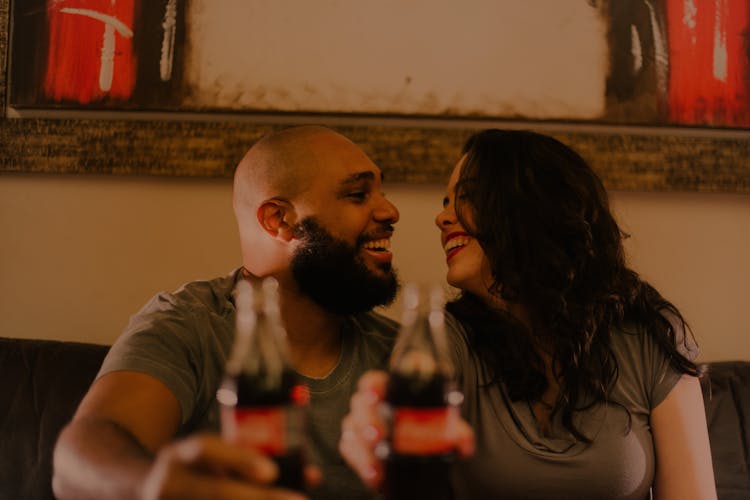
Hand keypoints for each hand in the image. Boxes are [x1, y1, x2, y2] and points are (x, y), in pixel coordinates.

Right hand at [141, 433, 319, 499]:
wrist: (143, 491)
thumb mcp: (209, 456)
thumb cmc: (194, 471)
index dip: (238, 459)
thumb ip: (248, 458)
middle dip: (257, 498)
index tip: (271, 471)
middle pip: (214, 491)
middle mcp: (169, 482)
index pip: (205, 449)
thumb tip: (311, 475)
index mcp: (179, 455)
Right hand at [339, 370, 474, 488]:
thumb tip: (462, 442)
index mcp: (390, 392)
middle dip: (367, 420)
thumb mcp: (442, 428)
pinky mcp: (355, 446)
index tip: (375, 394)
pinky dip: (360, 462)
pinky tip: (374, 475)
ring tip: (376, 465)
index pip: (375, 382)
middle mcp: (371, 406)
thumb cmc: (425, 430)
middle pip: (360, 405)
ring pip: (351, 429)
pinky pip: (348, 449)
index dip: (372, 385)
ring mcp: (360, 425)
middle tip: (378, 435)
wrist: (416, 455)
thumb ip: (455, 431)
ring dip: (363, 447)